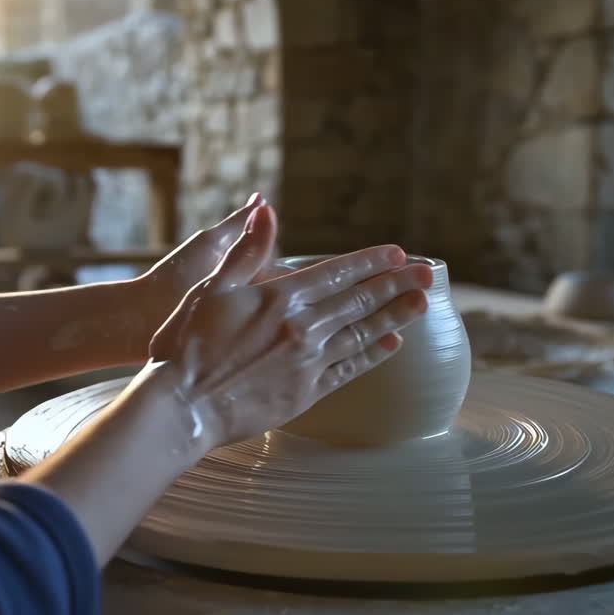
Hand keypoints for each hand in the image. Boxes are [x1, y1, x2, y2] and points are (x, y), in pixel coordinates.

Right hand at [131, 204, 432, 450]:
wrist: (183, 406)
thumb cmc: (187, 344)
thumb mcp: (212, 286)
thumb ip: (246, 249)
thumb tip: (265, 208)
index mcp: (282, 297)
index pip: (339, 272)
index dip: (371, 261)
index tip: (398, 253)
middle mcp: (304, 327)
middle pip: (361, 300)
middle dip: (398, 284)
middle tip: (429, 275)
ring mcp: (308, 361)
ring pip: (363, 334)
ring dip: (395, 317)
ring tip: (421, 305)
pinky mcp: (306, 392)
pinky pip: (350, 370)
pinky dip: (373, 356)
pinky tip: (391, 346)